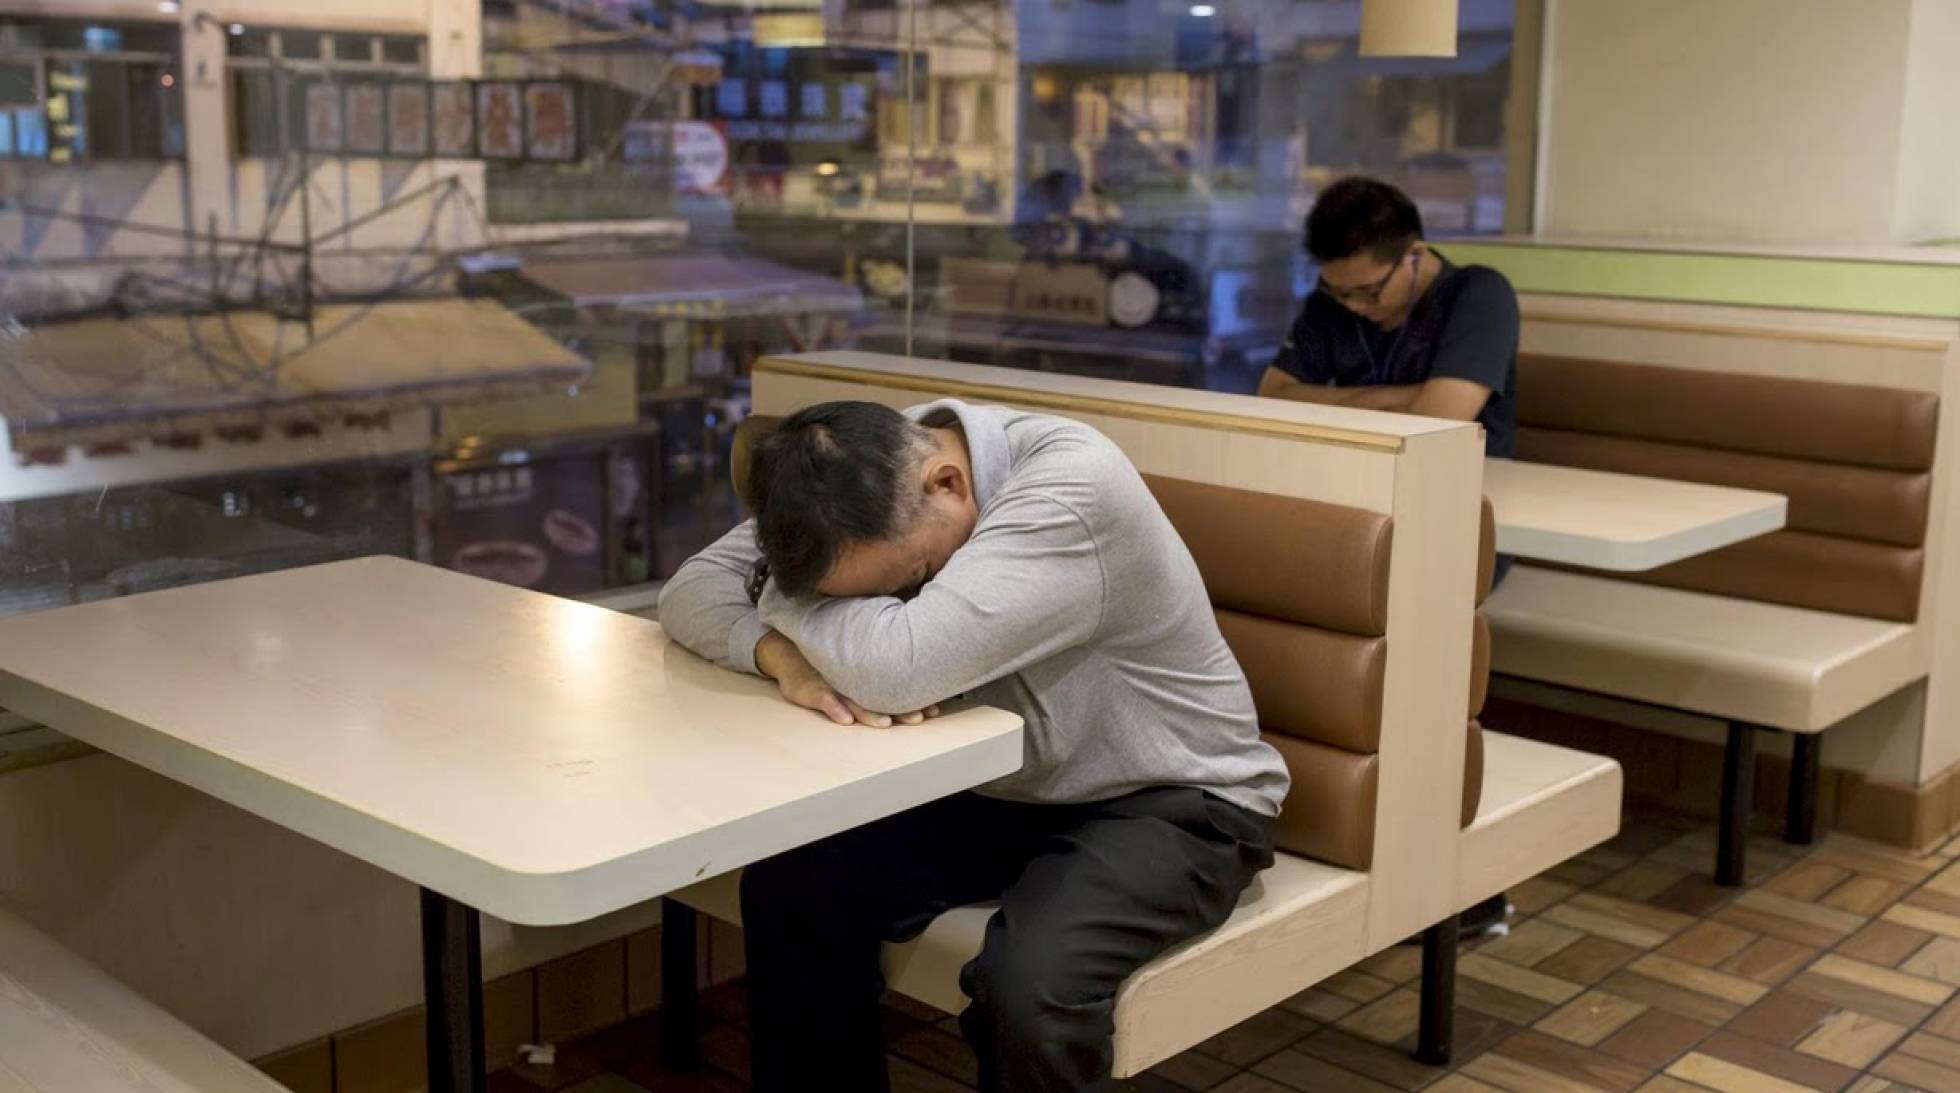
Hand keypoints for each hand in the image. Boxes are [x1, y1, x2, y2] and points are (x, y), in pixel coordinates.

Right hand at [754, 630, 939, 727]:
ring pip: (854, 701)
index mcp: (865, 674)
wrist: (789, 650)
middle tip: (918, 717)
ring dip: (869, 714)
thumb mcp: (852, 655)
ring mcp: (832, 685)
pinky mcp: (812, 690)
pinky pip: (823, 699)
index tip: (933, 709)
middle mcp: (851, 680)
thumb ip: (879, 659)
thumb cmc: (827, 655)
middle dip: (899, 709)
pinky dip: (834, 709)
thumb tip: (918, 660)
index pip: (893, 688)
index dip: (913, 699)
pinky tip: (845, 719)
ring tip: (884, 722)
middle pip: (878, 696)